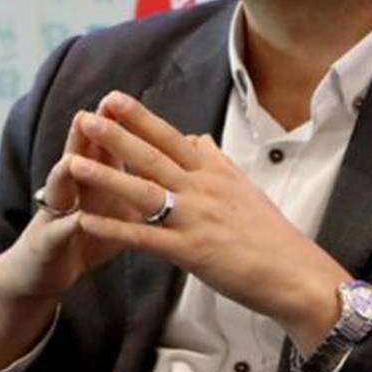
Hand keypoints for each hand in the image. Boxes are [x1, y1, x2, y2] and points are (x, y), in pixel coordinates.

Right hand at [0, 105, 147, 368]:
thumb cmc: (88, 235)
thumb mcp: (118, 207)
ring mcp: (55, 213)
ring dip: (65, 174)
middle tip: (93, 114)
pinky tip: (77, 221)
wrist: (44, 271)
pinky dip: (68, 226)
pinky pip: (58, 232)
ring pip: (59, 187)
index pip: (102, 145)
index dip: (111, 124)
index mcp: (92, 177)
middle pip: (77, 155)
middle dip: (86, 136)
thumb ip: (141, 184)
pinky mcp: (47, 242)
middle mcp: (71, 188)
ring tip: (73, 162)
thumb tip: (176, 165)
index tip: (121, 99)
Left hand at [69, 91, 352, 353]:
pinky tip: (88, 222)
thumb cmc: (272, 234)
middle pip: (153, 156)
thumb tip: (199, 139)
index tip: (114, 98)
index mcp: (215, 172)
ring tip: (75, 162)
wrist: (296, 274)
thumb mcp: (245, 188)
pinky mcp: (191, 252)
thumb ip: (217, 162)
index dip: (141, 117)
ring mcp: (196, 219)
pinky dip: (115, 229)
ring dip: (107, 176)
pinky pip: (145, 238)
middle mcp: (202, 189)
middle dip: (117, 135)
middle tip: (87, 115)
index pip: (172, 137)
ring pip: (144, 192)